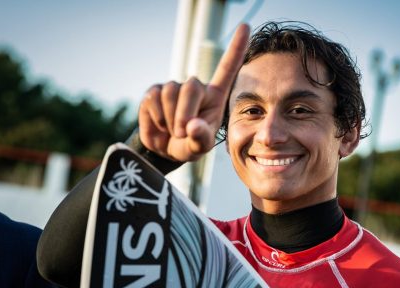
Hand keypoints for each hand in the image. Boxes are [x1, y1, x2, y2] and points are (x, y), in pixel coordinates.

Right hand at [138, 24, 249, 161]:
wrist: (164, 150)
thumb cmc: (189, 144)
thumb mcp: (199, 147)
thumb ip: (200, 139)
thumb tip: (192, 124)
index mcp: (214, 96)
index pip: (227, 68)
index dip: (236, 47)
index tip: (246, 25)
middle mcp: (195, 87)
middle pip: (190, 87)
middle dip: (184, 114)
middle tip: (181, 134)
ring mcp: (173, 87)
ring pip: (170, 93)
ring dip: (170, 119)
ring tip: (172, 131)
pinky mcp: (154, 92)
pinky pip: (153, 100)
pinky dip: (156, 118)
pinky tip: (160, 124)